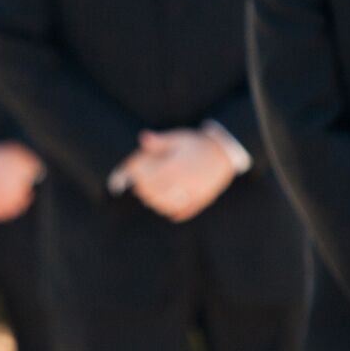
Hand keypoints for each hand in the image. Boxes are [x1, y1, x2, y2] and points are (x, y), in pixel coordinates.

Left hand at [121, 128, 235, 221]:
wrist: (224, 153)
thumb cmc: (197, 144)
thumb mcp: (178, 138)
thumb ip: (159, 141)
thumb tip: (142, 139)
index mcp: (174, 166)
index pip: (145, 176)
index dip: (132, 174)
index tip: (125, 173)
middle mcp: (181, 183)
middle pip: (151, 193)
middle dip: (141, 188)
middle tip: (136, 183)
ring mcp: (190, 194)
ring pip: (162, 205)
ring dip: (152, 200)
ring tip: (147, 194)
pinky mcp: (198, 202)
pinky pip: (178, 212)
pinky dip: (168, 210)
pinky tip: (163, 204)